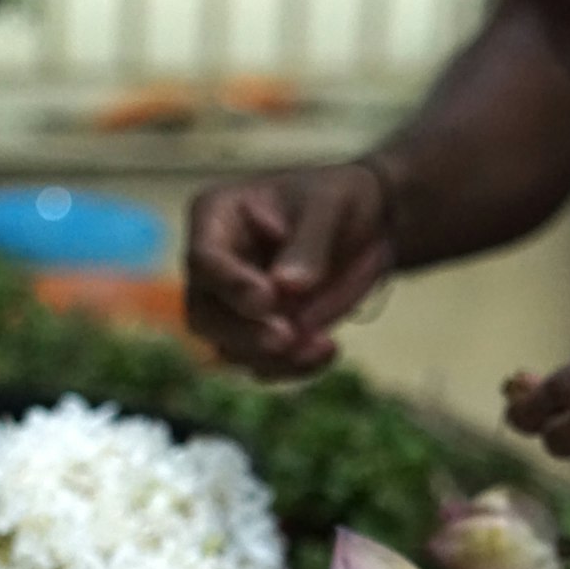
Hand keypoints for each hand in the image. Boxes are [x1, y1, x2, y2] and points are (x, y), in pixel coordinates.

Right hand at [186, 164, 392, 377]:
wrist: (365, 229)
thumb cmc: (336, 201)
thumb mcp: (330, 205)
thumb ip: (308, 243)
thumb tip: (286, 285)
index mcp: (217, 218)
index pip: (204, 260)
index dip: (231, 284)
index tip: (268, 298)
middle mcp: (215, 267)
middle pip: (203, 313)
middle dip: (244, 332)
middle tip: (287, 336)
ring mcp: (232, 308)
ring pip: (228, 348)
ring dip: (273, 357)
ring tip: (322, 343)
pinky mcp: (257, 337)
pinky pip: (262, 366)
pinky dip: (293, 368)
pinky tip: (327, 350)